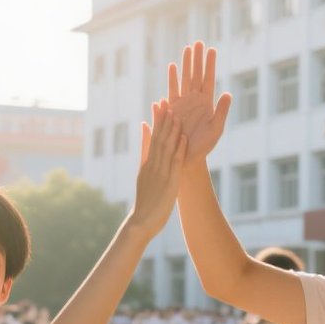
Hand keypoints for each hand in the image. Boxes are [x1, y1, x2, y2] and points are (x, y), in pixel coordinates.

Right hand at [130, 100, 185, 234]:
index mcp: (146, 164)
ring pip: (166, 148)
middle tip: (167, 101)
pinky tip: (183, 137)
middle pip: (158, 139)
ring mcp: (160, 173)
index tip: (159, 105)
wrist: (141, 222)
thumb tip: (144, 138)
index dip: (156, 121)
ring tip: (176, 114)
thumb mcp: (142, 175)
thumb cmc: (145, 200)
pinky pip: (174, 162)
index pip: (152, 138)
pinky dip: (178, 149)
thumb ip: (144, 155)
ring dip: (171, 130)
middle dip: (163, 120)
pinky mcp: (169, 182)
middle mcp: (152, 165)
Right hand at [166, 42, 231, 164]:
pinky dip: (172, 78)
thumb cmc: (204, 146)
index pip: (208, 78)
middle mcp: (195, 99)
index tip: (211, 49)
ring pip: (185, 78)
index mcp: (207, 103)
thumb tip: (228, 93)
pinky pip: (172, 90)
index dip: (210, 64)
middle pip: (196, 74)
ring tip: (187, 48)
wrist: (187, 157)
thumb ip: (222, 111)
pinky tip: (172, 66)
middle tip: (198, 42)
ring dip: (186, 64)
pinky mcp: (172, 108)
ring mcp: (183, 102)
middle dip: (197, 58)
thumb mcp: (216, 129)